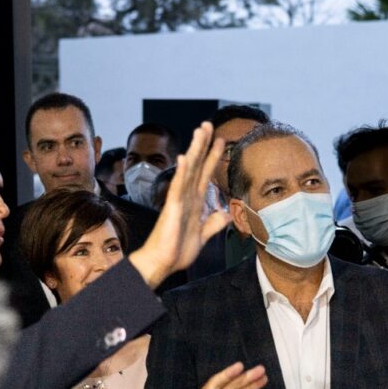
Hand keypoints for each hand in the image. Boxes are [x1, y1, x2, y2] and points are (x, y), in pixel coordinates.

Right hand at [128, 122, 230, 287]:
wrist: (162, 263)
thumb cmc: (177, 251)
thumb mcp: (203, 236)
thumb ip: (213, 224)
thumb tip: (225, 214)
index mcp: (194, 202)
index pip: (205, 174)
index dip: (213, 157)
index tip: (221, 141)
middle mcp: (186, 196)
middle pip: (197, 165)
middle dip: (203, 144)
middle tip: (209, 125)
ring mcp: (179, 200)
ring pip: (189, 170)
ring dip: (195, 150)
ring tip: (200, 130)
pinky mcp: (172, 208)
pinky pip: (178, 188)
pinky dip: (182, 172)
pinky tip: (185, 158)